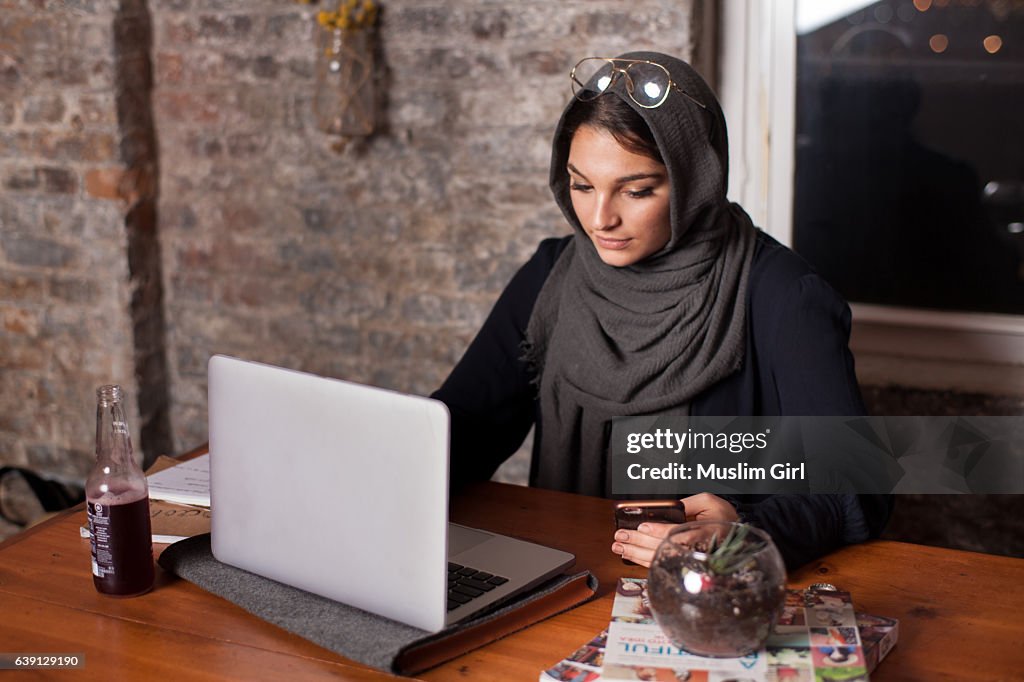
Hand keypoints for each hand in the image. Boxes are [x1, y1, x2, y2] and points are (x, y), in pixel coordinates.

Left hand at [610, 493, 738, 567]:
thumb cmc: (722, 518)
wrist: (736, 538)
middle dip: (639, 543)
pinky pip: (661, 566)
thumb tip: (667, 508)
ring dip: (636, 554)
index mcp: (705, 533)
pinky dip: (643, 561)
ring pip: (659, 560)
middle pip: (662, 549)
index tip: (642, 528)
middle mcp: (696, 551)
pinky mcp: (683, 566)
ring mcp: (689, 561)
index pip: (677, 534)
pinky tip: (630, 555)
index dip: (658, 531)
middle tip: (621, 536)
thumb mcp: (708, 502)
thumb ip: (687, 504)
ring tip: (619, 546)